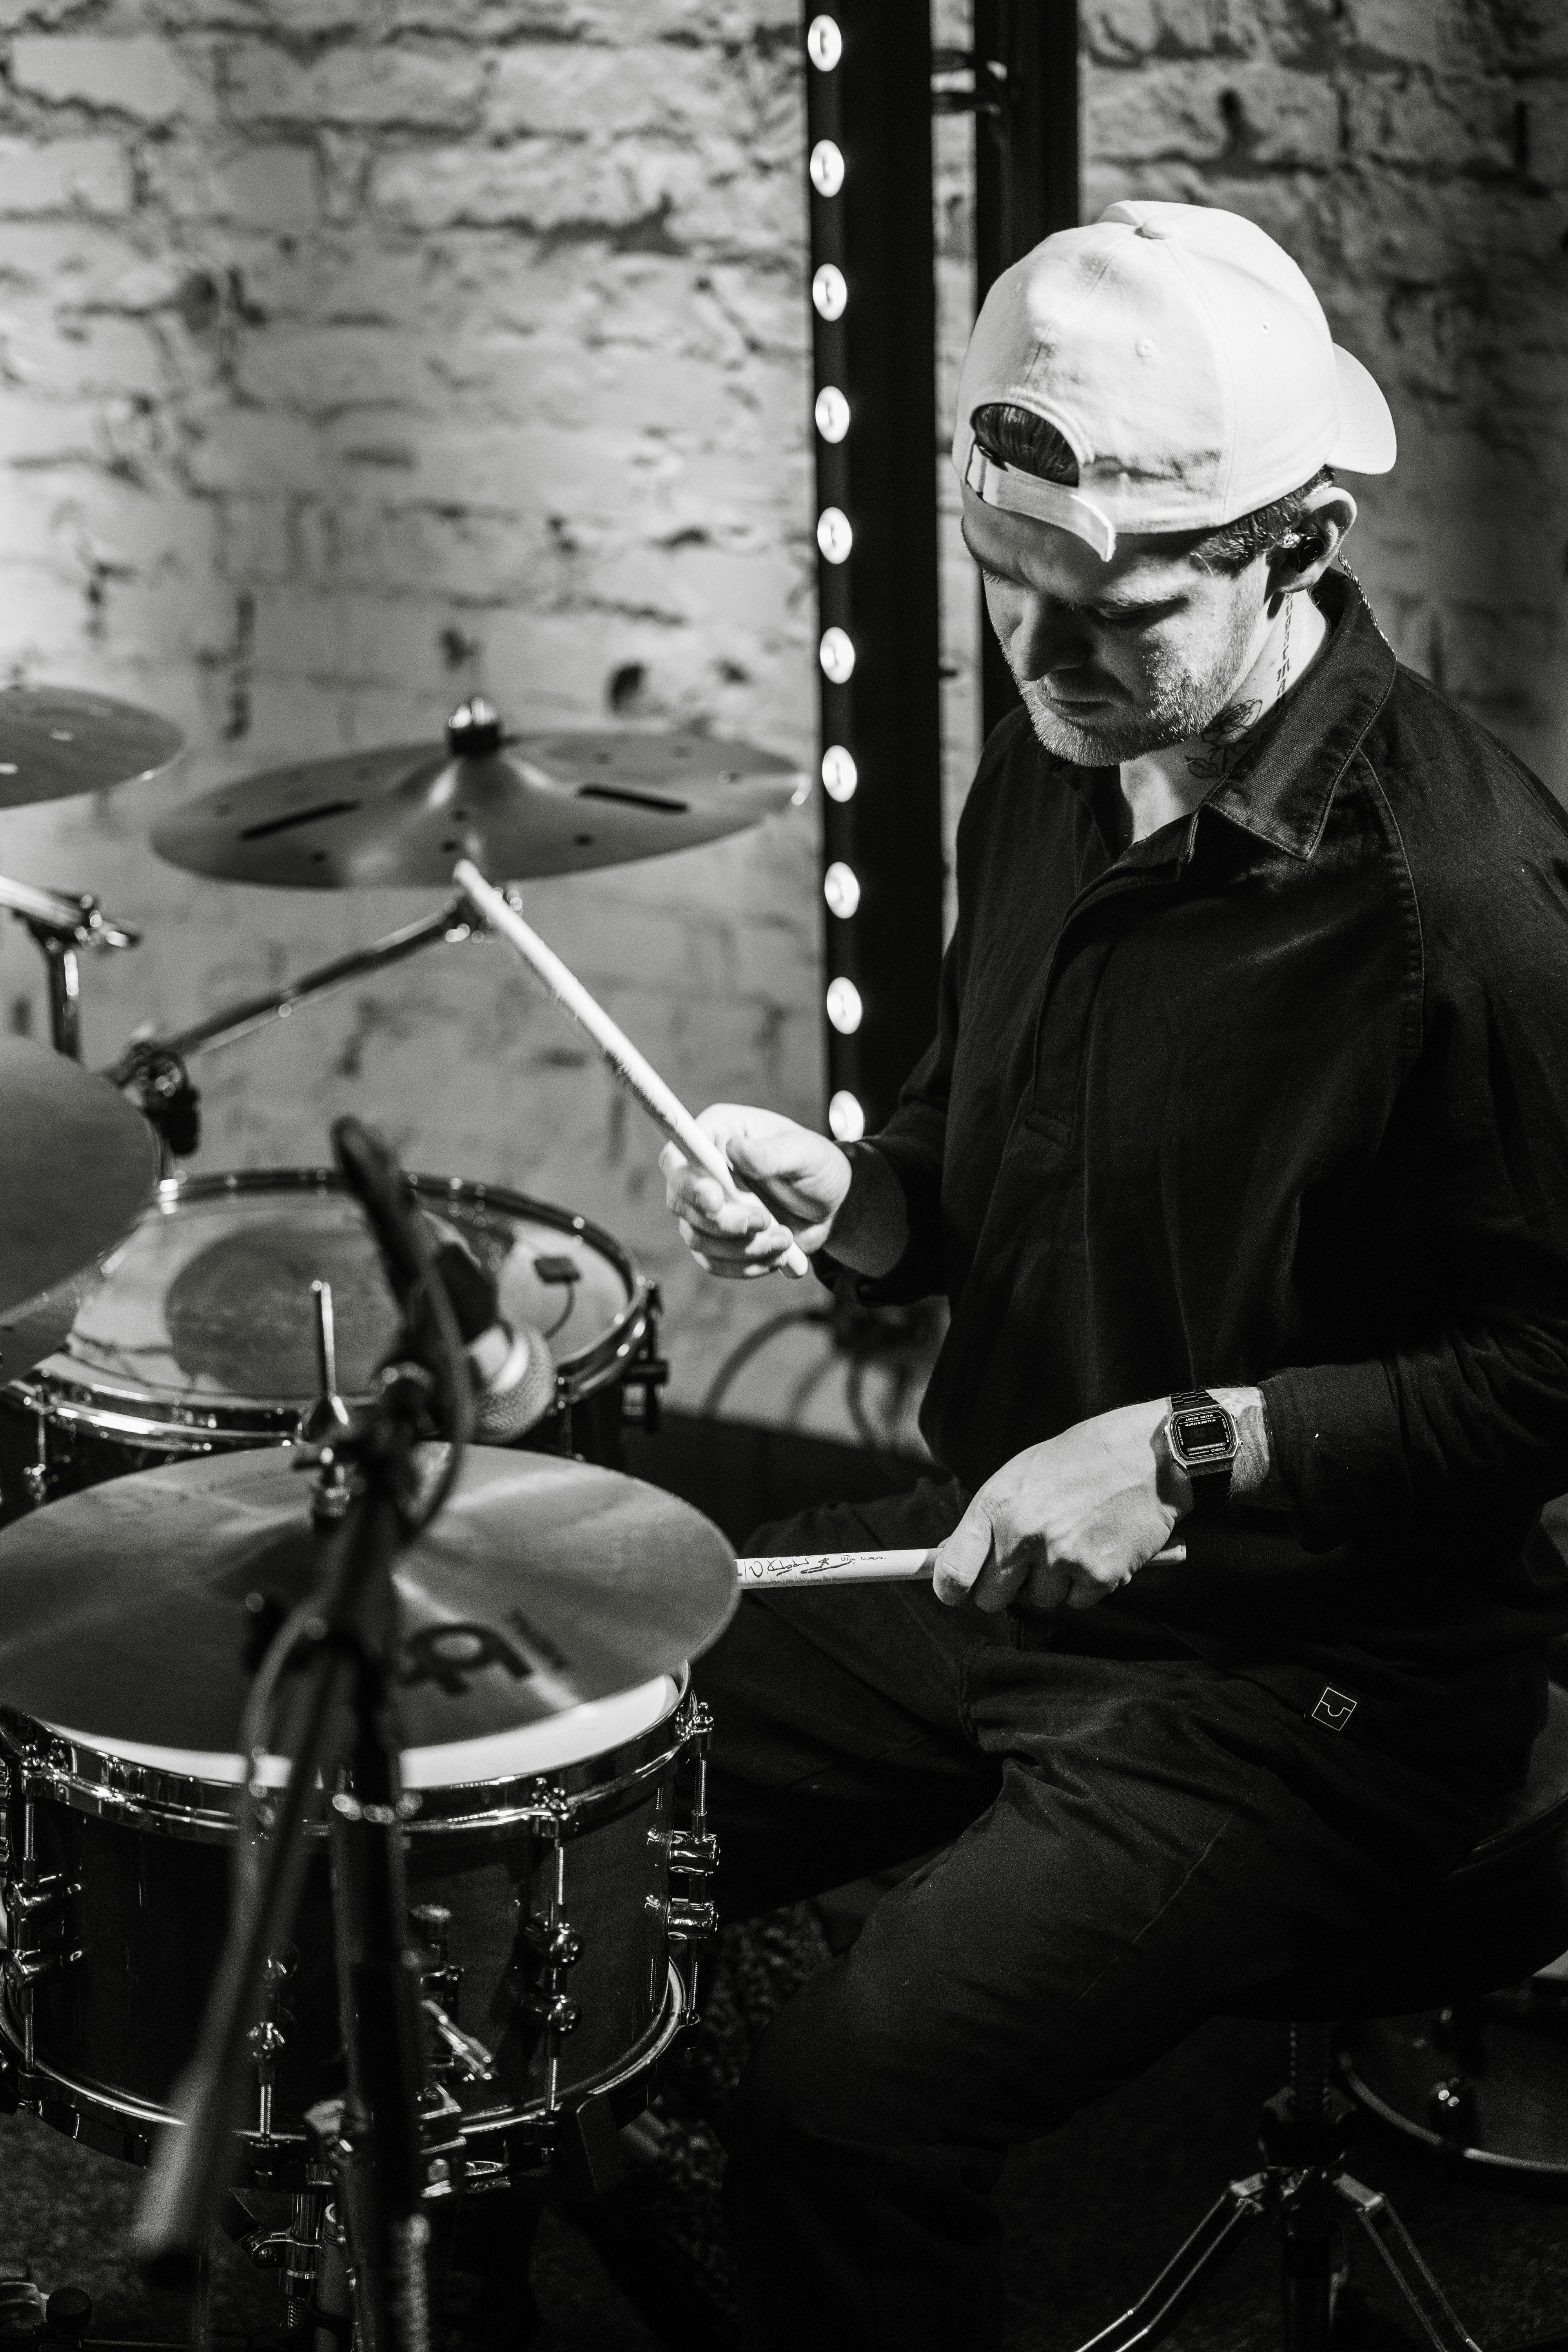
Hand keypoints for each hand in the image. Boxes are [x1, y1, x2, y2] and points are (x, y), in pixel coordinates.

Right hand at [660, 1104, 852, 1280]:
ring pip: (696, 1237)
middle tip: (768, 1222)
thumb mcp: (807, 1154)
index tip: (717, 1202)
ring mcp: (705, 1206)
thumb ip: (772, 1153)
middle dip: (726, 1223)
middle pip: (682, 1203)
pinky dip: (745, 1265)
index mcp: (718, 1132)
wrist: (833, 1205)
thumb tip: (735, 1148)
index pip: (678, 1157)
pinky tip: (777, 1256)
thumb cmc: (818, 1167)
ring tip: (786, 1240)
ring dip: (743, 1247)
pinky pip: (711, 1262)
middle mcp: (702, 1168)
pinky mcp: (715, 1238)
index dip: (688, 1183)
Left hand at [933, 1401, 1179, 1612]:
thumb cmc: (1080, 1460)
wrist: (1147, 1453)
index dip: (951, 1589)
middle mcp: (1023, 1535)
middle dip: (1007, 1587)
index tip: (956, 1591)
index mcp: (997, 1506)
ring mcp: (1061, 1558)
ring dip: (1054, 1582)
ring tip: (1074, 1539)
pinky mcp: (1099, 1575)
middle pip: (992, 1599)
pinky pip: (1078, 1601)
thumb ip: (987, 1520)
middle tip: (1030, 1560)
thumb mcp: (1020, 1475)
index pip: (953, 1572)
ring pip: (1040, 1600)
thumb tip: (950, 1558)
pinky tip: (1098, 1547)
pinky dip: (1088, 1583)